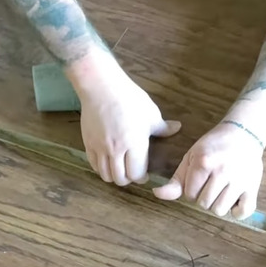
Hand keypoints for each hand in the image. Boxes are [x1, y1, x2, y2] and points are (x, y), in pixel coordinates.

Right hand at [71, 57, 180, 185]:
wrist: (101, 87)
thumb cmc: (129, 98)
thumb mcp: (150, 112)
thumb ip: (162, 127)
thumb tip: (177, 128)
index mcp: (135, 144)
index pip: (136, 173)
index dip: (141, 177)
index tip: (144, 174)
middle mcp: (116, 150)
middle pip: (121, 178)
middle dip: (128, 179)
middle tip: (132, 172)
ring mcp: (100, 148)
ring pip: (106, 175)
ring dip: (114, 176)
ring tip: (119, 169)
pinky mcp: (88, 143)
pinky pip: (93, 165)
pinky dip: (101, 168)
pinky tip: (107, 162)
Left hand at [152, 121, 264, 219]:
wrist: (243, 133)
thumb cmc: (214, 146)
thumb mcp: (191, 157)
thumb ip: (176, 179)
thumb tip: (157, 194)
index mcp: (204, 162)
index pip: (189, 194)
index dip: (191, 190)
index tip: (199, 180)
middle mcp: (222, 171)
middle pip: (203, 204)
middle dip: (203, 198)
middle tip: (210, 185)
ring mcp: (239, 180)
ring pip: (220, 210)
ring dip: (218, 205)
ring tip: (221, 191)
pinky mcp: (253, 186)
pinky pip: (243, 211)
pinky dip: (237, 212)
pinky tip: (234, 201)